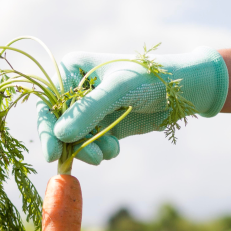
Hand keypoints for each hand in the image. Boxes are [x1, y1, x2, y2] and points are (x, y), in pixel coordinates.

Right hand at [37, 46, 227, 164]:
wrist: (183, 91)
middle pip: (58, 124)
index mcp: (71, 70)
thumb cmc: (150, 79)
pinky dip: (99, 151)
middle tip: (85, 160)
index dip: (47, 129)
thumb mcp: (117, 90)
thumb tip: (59, 135)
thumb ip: (88, 111)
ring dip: (89, 149)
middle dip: (71, 143)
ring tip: (111, 151)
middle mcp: (75, 90)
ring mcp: (88, 110)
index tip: (51, 154)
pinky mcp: (102, 126)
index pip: (49, 103)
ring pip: (74, 138)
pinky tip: (114, 149)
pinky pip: (90, 144)